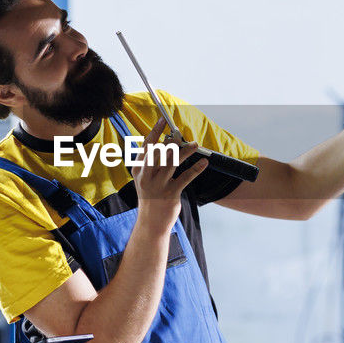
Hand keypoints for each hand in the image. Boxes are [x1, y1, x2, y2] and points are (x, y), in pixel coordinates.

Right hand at [133, 118, 206, 233]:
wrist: (151, 222)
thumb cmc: (150, 196)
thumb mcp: (145, 178)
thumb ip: (153, 161)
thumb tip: (169, 142)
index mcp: (139, 170)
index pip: (146, 146)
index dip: (155, 132)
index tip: (163, 121)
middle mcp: (147, 176)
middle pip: (159, 153)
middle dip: (170, 142)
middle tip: (180, 133)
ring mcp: (159, 185)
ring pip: (173, 163)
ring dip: (186, 152)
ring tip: (196, 144)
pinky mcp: (171, 194)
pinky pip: (185, 178)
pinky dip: (196, 169)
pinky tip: (204, 163)